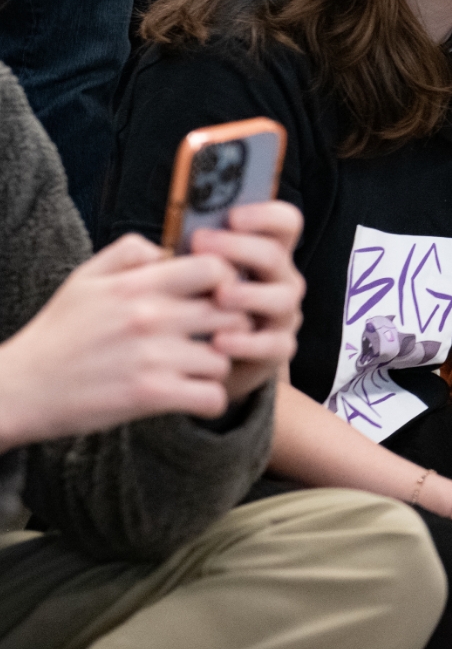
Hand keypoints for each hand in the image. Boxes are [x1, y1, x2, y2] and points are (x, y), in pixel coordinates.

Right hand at [0, 234, 248, 450]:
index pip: (215, 268)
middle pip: (231, 312)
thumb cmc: (58, 333)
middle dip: (233, 324)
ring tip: (199, 368)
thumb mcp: (85, 278)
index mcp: (137, 285)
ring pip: (225, 357)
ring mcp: (153, 357)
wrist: (20, 388)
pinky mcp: (150, 396)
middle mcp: (150, 317)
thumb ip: (130, 252)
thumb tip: (168, 249)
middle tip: (219, 335)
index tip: (219, 296)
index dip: (228, 281)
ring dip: (218, 365)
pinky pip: (212, 396)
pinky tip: (194, 395)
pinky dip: (210, 399)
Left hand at [190, 201, 305, 401]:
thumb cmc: (182, 309)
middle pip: (276, 255)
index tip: (231, 216)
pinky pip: (274, 344)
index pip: (283, 223)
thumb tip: (155, 249)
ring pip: (283, 298)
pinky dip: (248, 342)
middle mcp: (279, 279)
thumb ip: (173, 258)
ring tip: (220, 295)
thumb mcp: (177, 279)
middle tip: (200, 244)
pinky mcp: (278, 348)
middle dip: (241, 248)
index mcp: (261, 252)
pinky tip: (219, 341)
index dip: (265, 215)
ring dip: (251, 294)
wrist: (189, 362)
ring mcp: (282, 314)